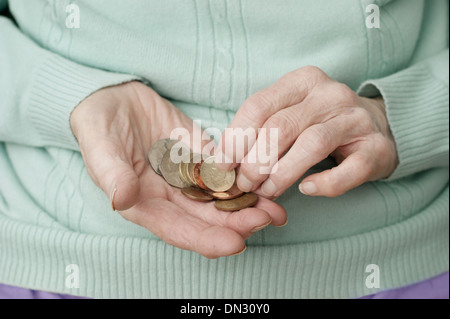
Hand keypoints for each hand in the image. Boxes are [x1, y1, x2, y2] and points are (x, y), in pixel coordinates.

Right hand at [70, 81, 286, 257]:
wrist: (113, 97)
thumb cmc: (99, 124)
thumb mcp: (99, 145)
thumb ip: (110, 172)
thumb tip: (121, 199)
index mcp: (145, 204)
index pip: (178, 230)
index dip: (206, 240)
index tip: (235, 243)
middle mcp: (171, 198)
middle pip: (208, 220)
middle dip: (238, 224)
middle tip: (267, 220)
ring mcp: (188, 178)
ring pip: (222, 199)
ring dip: (248, 206)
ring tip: (276, 209)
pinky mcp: (201, 157)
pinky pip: (227, 172)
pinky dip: (246, 178)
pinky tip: (267, 179)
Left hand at [216, 66, 397, 197]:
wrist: (377, 127)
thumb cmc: (321, 123)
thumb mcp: (290, 113)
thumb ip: (261, 129)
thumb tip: (225, 161)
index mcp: (302, 81)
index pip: (258, 105)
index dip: (235, 138)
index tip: (223, 165)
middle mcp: (329, 95)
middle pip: (281, 127)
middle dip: (255, 161)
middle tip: (245, 184)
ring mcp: (355, 120)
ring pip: (311, 144)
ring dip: (282, 174)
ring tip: (267, 191)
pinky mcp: (375, 147)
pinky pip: (350, 169)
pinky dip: (325, 183)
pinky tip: (307, 189)